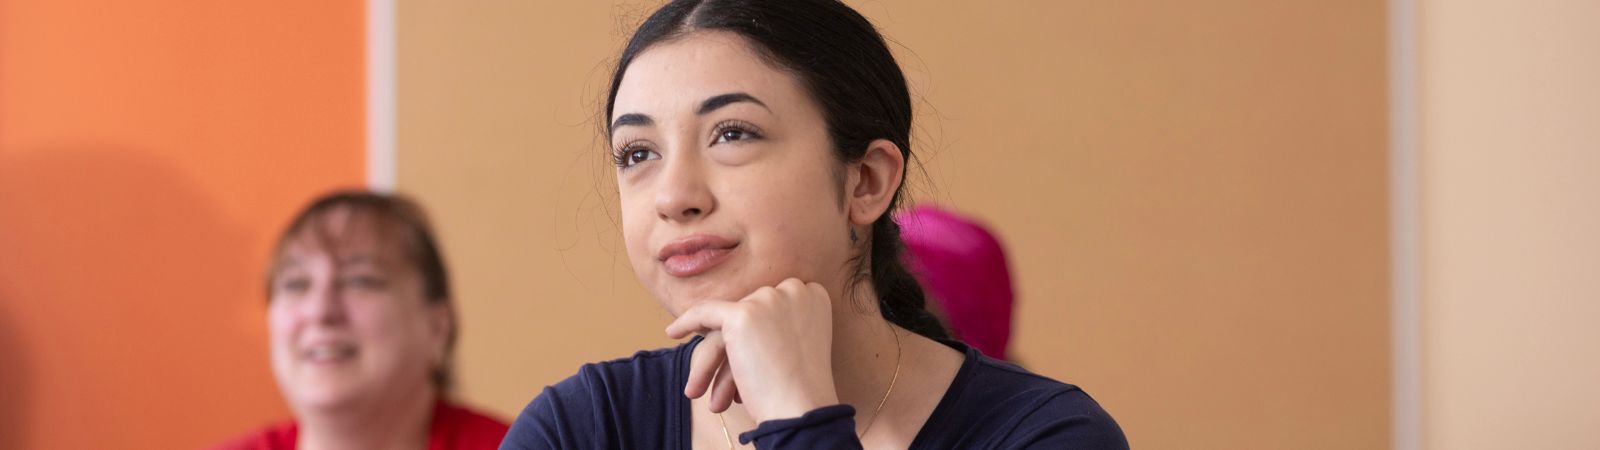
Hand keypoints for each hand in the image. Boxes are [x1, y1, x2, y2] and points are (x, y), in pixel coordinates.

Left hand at [667, 278, 839, 422]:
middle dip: (732, 347)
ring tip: (705, 392)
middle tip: (725, 378)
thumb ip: (779, 325)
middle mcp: (794, 290)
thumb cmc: (801, 389)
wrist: (802, 409)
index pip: (772, 303)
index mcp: (814, 295)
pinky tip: (673, 333)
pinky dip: (687, 322)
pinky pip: (705, 313)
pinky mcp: (743, 315)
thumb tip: (743, 318)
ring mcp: (767, 300)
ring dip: (713, 357)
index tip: (743, 345)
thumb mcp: (797, 345)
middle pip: (750, 312)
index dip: (755, 324)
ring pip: (728, 321)